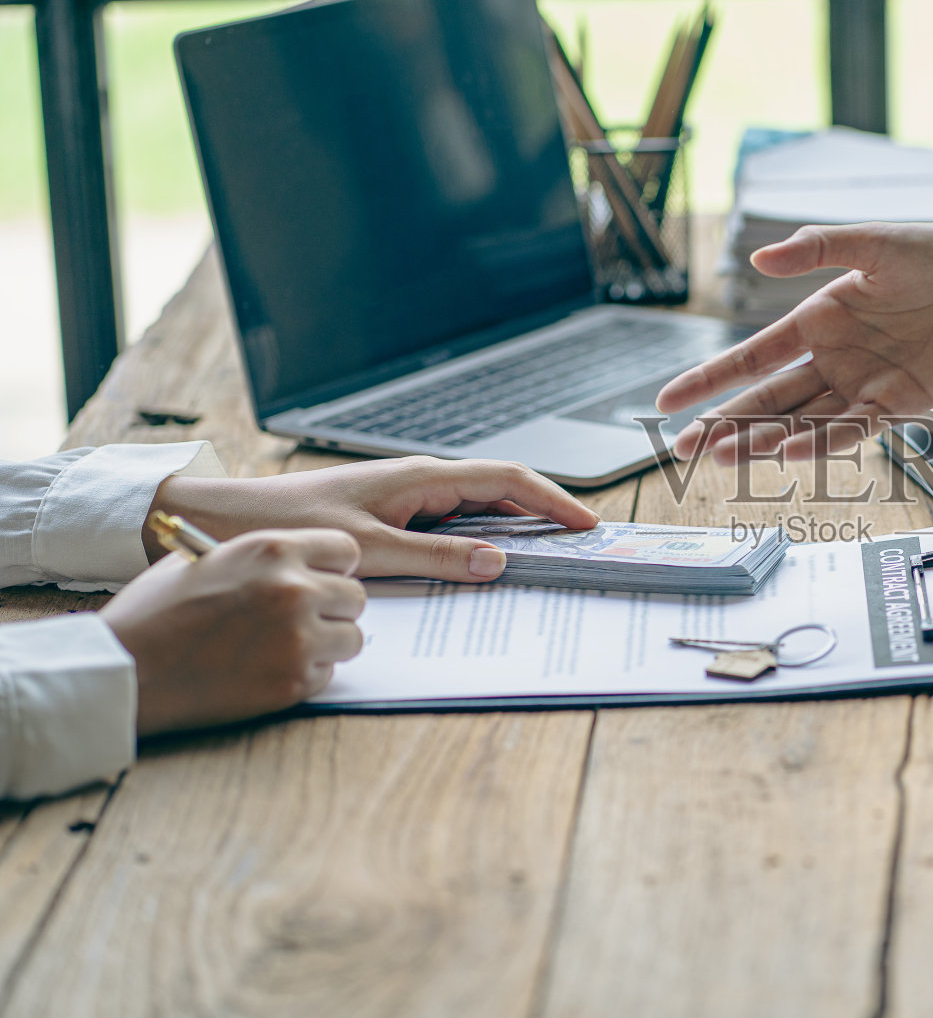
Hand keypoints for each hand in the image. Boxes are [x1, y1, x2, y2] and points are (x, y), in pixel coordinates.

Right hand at [102, 529, 365, 735]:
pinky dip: (306, 675)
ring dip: (327, 644)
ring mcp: (297, 638)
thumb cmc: (155, 611)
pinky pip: (328, 673)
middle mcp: (293, 589)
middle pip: (356, 596)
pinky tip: (266, 670)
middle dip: (334, 608)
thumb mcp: (207, 559)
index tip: (323, 579)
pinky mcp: (293, 682)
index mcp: (272, 550)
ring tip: (284, 646)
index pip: (346, 549)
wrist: (126, 669)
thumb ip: (261, 558)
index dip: (335, 567)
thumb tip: (300, 562)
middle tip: (303, 620)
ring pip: (351, 638)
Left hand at [146, 456, 599, 581]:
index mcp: (423, 477)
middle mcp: (421, 480)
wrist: (233, 517)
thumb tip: (498, 562)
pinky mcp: (394, 513)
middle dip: (544, 514)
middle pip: (501, 492)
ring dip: (514, 529)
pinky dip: (479, 541)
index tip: (587, 524)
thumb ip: (437, 559)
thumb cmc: (296, 527)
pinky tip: (487, 567)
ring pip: (478, 509)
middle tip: (580, 545)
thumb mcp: (371, 551)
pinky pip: (452, 524)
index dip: (553, 500)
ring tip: (548, 555)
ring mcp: (409, 496)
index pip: (508, 480)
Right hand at [655, 222, 932, 462]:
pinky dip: (819, 442)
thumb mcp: (874, 242)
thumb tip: (759, 261)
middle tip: (683, 448)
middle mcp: (834, 358)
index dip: (709, 380)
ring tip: (721, 458)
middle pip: (768, 399)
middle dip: (723, 424)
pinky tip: (787, 452)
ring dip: (762, 441)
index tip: (667, 401)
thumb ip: (817, 249)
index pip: (752, 357)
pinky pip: (851, 428)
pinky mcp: (899, 403)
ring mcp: (864, 385)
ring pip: (801, 421)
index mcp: (819, 320)